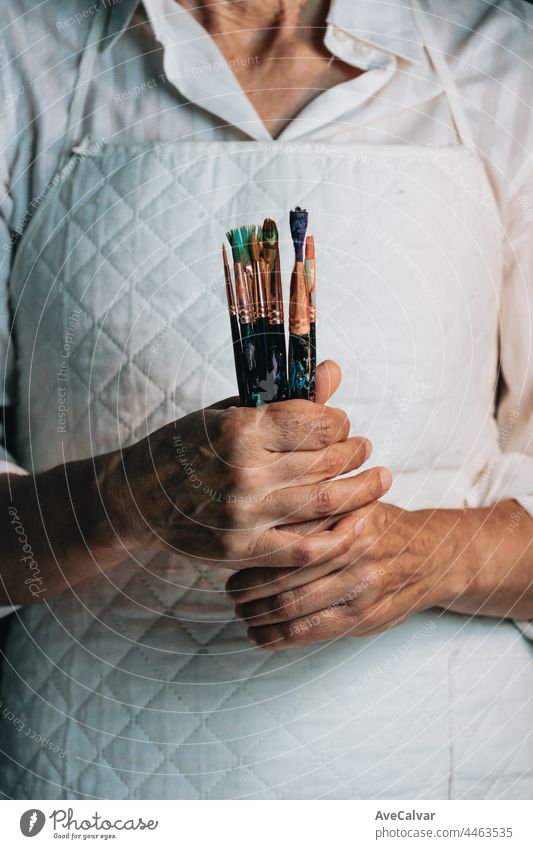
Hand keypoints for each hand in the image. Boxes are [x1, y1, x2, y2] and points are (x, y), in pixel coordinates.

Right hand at [102, 361, 390, 569]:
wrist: (136, 497)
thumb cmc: (184, 448)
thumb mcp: (228, 412)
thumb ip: (285, 398)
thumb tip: (334, 370)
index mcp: (241, 428)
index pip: (316, 421)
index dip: (339, 421)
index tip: (342, 424)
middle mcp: (245, 470)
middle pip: (327, 460)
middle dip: (355, 451)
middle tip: (365, 449)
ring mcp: (244, 513)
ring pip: (326, 501)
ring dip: (362, 489)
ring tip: (378, 479)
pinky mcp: (241, 549)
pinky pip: (305, 549)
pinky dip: (339, 538)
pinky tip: (358, 523)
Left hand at [227, 502, 461, 647]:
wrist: (435, 555)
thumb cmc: (382, 527)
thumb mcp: (354, 504)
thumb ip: (315, 512)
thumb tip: (255, 521)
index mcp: (347, 516)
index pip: (287, 535)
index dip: (253, 550)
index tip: (232, 556)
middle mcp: (354, 549)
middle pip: (284, 572)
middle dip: (249, 586)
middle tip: (230, 590)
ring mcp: (361, 586)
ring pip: (292, 605)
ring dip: (258, 614)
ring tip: (243, 613)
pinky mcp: (364, 617)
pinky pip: (310, 631)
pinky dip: (278, 637)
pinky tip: (261, 635)